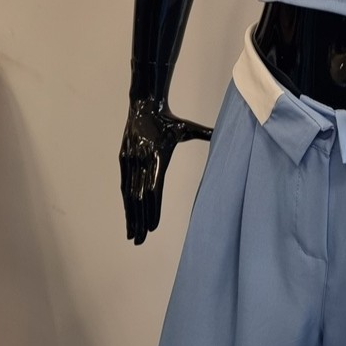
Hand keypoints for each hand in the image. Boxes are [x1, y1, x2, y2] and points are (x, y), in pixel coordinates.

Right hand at [119, 98, 211, 244]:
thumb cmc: (169, 119)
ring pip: (128, 194)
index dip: (153, 210)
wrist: (144, 104)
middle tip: (141, 241)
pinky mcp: (123, 158)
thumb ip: (205, 134)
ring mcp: (129, 160)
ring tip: (132, 235)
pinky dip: (126, 202)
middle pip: (139, 198)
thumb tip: (223, 135)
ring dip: (130, 216)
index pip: (154, 189)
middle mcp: (141, 160)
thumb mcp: (188, 128)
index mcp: (157, 156)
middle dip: (139, 221)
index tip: (153, 228)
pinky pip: (124, 185)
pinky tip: (128, 215)